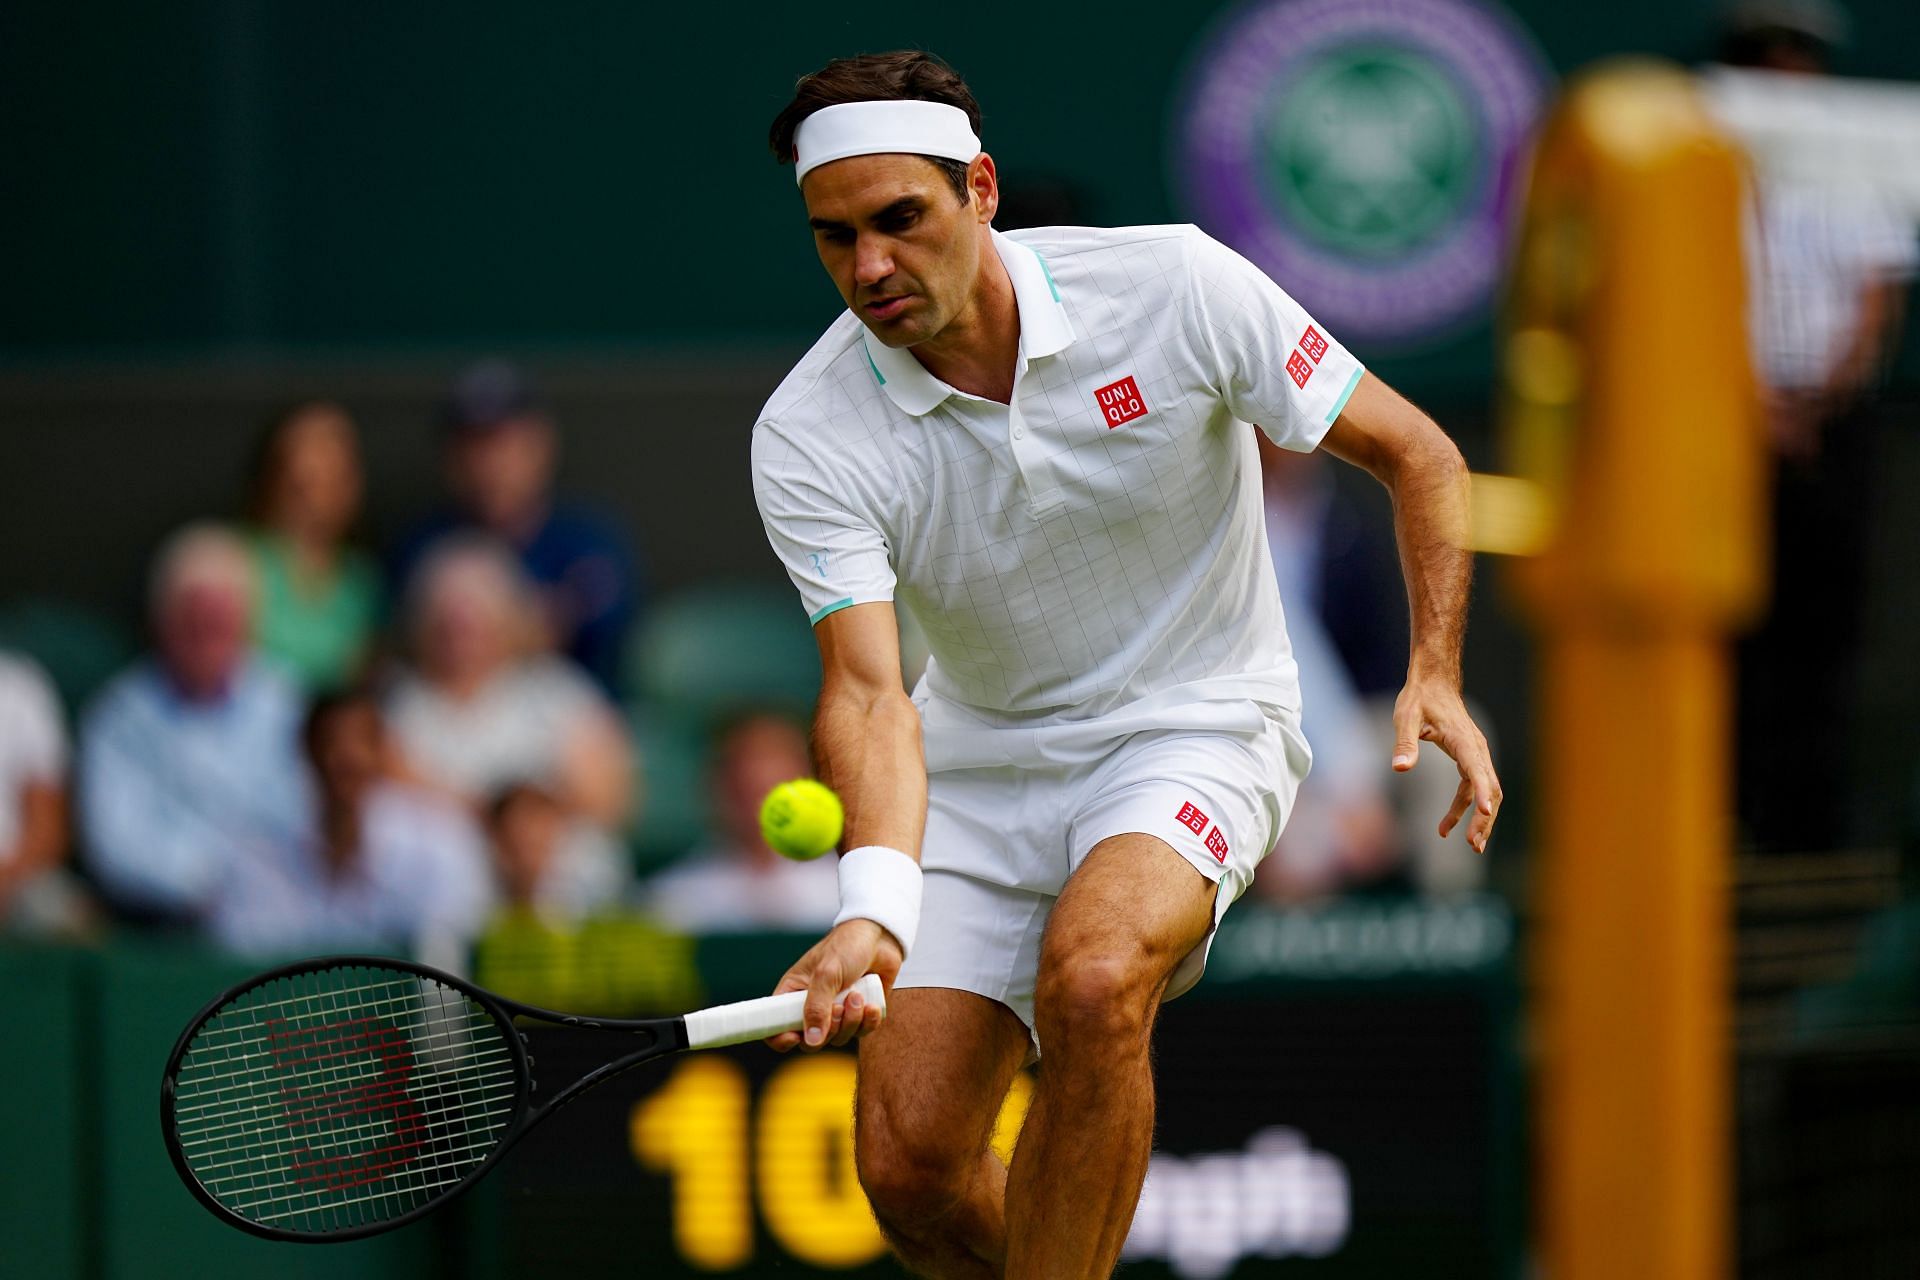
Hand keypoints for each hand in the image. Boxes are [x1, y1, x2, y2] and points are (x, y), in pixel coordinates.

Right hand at [765, 918, 903, 1052]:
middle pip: (810, 1042)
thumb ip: (817, 1007)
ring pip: (838, 1039)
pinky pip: (861, 1033)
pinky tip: (872, 1005)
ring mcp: (837, 1013)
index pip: (775, 1026)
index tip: (795, 1038)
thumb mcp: (826, 973)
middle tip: (839, 1008)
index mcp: (793, 994)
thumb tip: (811, 1041)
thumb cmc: (846, 947)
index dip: (780, 1039)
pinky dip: (868, 1022)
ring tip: (858, 995)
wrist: (880, 937)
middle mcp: (813, 1007)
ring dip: (851, 1021)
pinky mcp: (859, 1015)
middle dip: (828, 1029)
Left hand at [1391, 671, 1502, 853]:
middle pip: (1490, 788)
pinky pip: (1472, 789)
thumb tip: (1400, 769)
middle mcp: (1476, 750)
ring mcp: (1476, 755)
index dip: (1482, 793)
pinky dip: (1465, 808)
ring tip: (1470, 845)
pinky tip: (1447, 826)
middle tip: (1473, 844)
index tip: (1485, 813)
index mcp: (1464, 741)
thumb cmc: (1419, 698)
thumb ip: (1404, 743)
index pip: (1477, 770)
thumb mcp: (1405, 717)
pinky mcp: (1469, 759)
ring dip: (1480, 819)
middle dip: (1485, 818)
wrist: (1434, 683)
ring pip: (1486, 792)